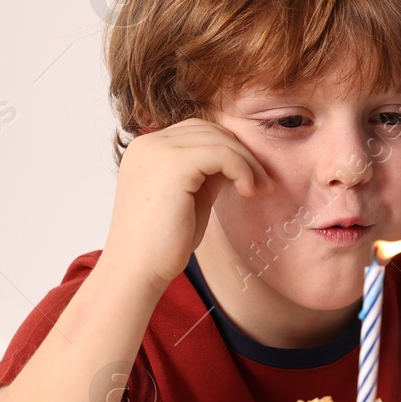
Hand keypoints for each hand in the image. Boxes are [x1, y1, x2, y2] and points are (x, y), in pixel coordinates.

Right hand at [103, 118, 272, 291]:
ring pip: (220, 140)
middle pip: (210, 130)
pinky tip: (247, 192)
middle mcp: (148, 143)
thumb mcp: (189, 197)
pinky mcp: (173, 164)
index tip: (251, 178)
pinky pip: (223, 154)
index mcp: (146, 149)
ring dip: (248, 163)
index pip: (197, 131)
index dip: (228, 149)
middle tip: (263, 184)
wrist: (136, 272)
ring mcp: (158, 150)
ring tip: (259, 191)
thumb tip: (238, 159)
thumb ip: (207, 173)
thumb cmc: (162, 244)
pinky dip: (243, 169)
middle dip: (242, 153)